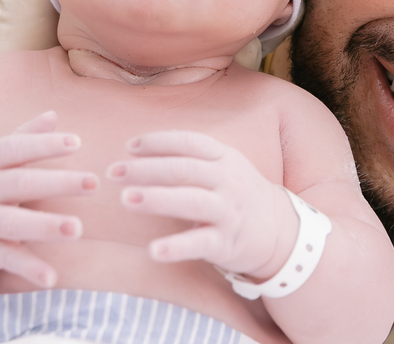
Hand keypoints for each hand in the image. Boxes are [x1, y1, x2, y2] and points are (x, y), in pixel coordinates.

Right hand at [0, 111, 96, 287]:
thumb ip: (24, 136)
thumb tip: (53, 114)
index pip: (15, 148)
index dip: (44, 145)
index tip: (76, 142)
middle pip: (22, 184)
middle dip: (58, 183)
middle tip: (93, 183)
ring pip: (15, 223)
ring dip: (46, 226)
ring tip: (77, 229)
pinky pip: (9, 260)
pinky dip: (30, 269)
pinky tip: (52, 278)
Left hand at [106, 131, 298, 277]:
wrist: (279, 231)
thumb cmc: (237, 194)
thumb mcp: (223, 166)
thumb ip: (190, 158)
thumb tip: (139, 149)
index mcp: (224, 158)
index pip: (189, 143)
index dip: (158, 142)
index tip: (130, 147)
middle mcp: (227, 181)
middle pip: (184, 169)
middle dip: (146, 169)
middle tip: (114, 172)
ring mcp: (228, 211)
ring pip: (191, 201)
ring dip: (157, 199)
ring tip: (127, 200)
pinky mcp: (227, 242)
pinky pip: (200, 243)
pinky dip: (177, 246)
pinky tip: (153, 250)